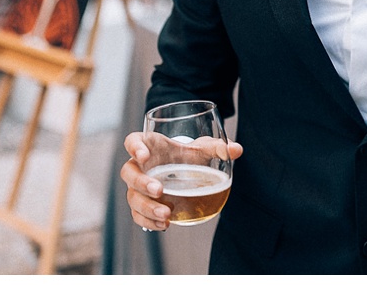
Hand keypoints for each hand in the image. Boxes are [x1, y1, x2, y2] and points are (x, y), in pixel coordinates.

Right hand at [121, 131, 242, 231]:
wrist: (185, 169)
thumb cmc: (188, 154)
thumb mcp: (202, 148)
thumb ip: (217, 148)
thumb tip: (237, 150)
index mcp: (150, 146)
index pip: (132, 141)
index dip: (134, 147)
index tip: (145, 155)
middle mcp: (139, 166)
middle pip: (129, 172)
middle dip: (141, 183)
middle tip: (159, 190)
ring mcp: (138, 186)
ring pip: (132, 197)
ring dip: (146, 207)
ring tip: (165, 215)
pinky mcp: (142, 204)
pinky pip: (138, 215)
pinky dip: (148, 222)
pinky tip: (163, 226)